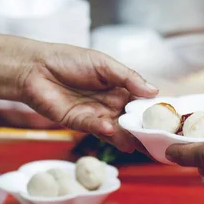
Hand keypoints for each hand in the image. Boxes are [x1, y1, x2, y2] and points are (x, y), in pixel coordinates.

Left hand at [19, 44, 157, 151]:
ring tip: (138, 144)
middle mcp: (110, 104)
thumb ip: (128, 77)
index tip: (169, 119)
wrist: (34, 67)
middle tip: (159, 140)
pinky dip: (103, 130)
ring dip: (126, 136)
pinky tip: (111, 130)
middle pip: (131, 120)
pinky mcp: (78, 123)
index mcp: (119, 88)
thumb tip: (154, 91)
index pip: (141, 102)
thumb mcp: (103, 63)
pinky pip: (94, 128)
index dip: (154, 111)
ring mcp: (95, 115)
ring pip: (115, 129)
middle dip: (143, 130)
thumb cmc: (68, 60)